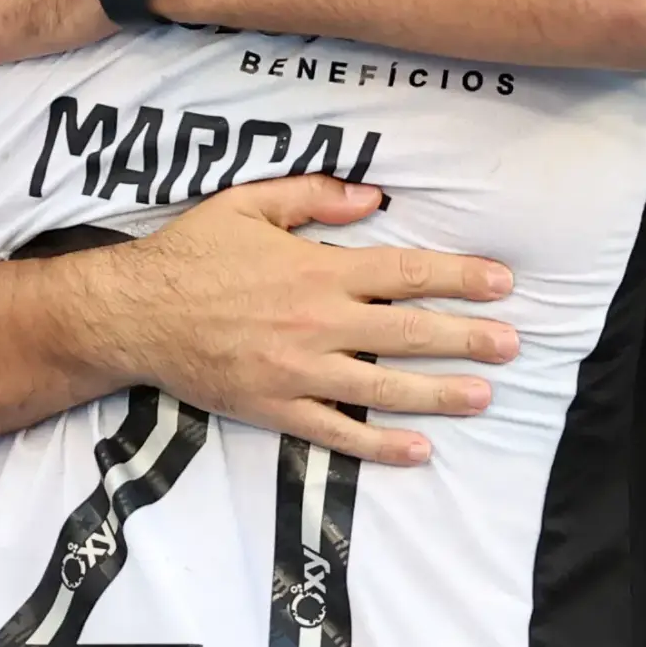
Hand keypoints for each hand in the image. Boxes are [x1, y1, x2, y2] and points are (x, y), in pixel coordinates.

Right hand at [72, 176, 519, 464]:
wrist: (132, 314)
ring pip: (383, 387)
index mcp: (316, 270)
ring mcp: (298, 372)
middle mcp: (316, 322)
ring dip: (439, 393)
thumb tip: (375, 200)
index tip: (502, 283)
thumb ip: (313, 197)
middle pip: (408, 332)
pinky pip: (336, 433)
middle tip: (513, 345)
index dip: (458, 277)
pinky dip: (379, 445)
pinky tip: (419, 450)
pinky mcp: (275, 408)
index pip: (404, 273)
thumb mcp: (247, 204)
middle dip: (466, 338)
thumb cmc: (190, 254)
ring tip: (484, 396)